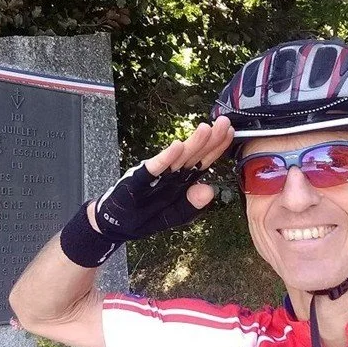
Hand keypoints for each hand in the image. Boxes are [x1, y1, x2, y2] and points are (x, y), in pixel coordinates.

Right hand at [89, 116, 234, 239]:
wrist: (115, 224)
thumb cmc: (145, 217)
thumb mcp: (175, 216)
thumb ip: (192, 206)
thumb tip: (210, 190)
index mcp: (182, 180)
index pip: (204, 161)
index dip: (218, 147)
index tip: (231, 132)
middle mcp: (171, 173)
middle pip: (194, 155)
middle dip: (210, 139)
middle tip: (224, 123)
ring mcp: (155, 175)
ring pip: (178, 158)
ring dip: (192, 143)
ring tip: (206, 129)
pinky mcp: (138, 179)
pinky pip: (154, 168)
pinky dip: (166, 158)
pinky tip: (177, 147)